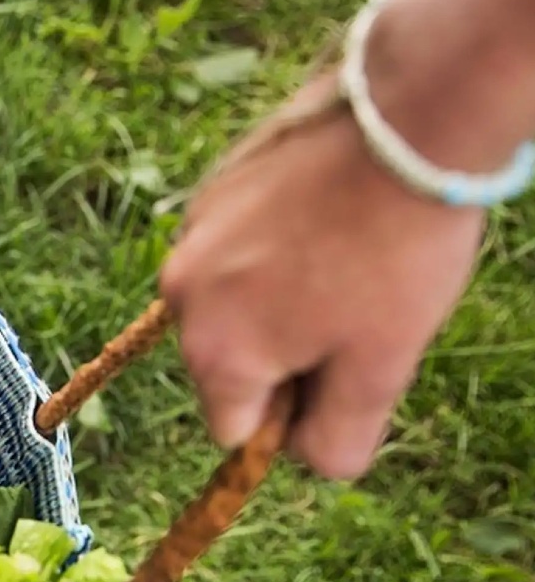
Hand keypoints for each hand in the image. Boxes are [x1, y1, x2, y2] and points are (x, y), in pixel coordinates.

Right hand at [159, 75, 482, 478]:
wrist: (402, 121)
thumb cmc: (395, 253)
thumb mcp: (383, 366)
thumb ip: (340, 437)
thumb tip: (310, 460)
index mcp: (216, 352)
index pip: (234, 429)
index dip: (290, 415)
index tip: (342, 372)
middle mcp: (181, 298)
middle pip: (226, 362)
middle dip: (280, 353)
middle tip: (353, 312)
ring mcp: (190, 236)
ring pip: (230, 302)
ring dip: (275, 299)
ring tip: (345, 259)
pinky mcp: (211, 189)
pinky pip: (232, 247)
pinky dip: (270, 247)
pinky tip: (329, 219)